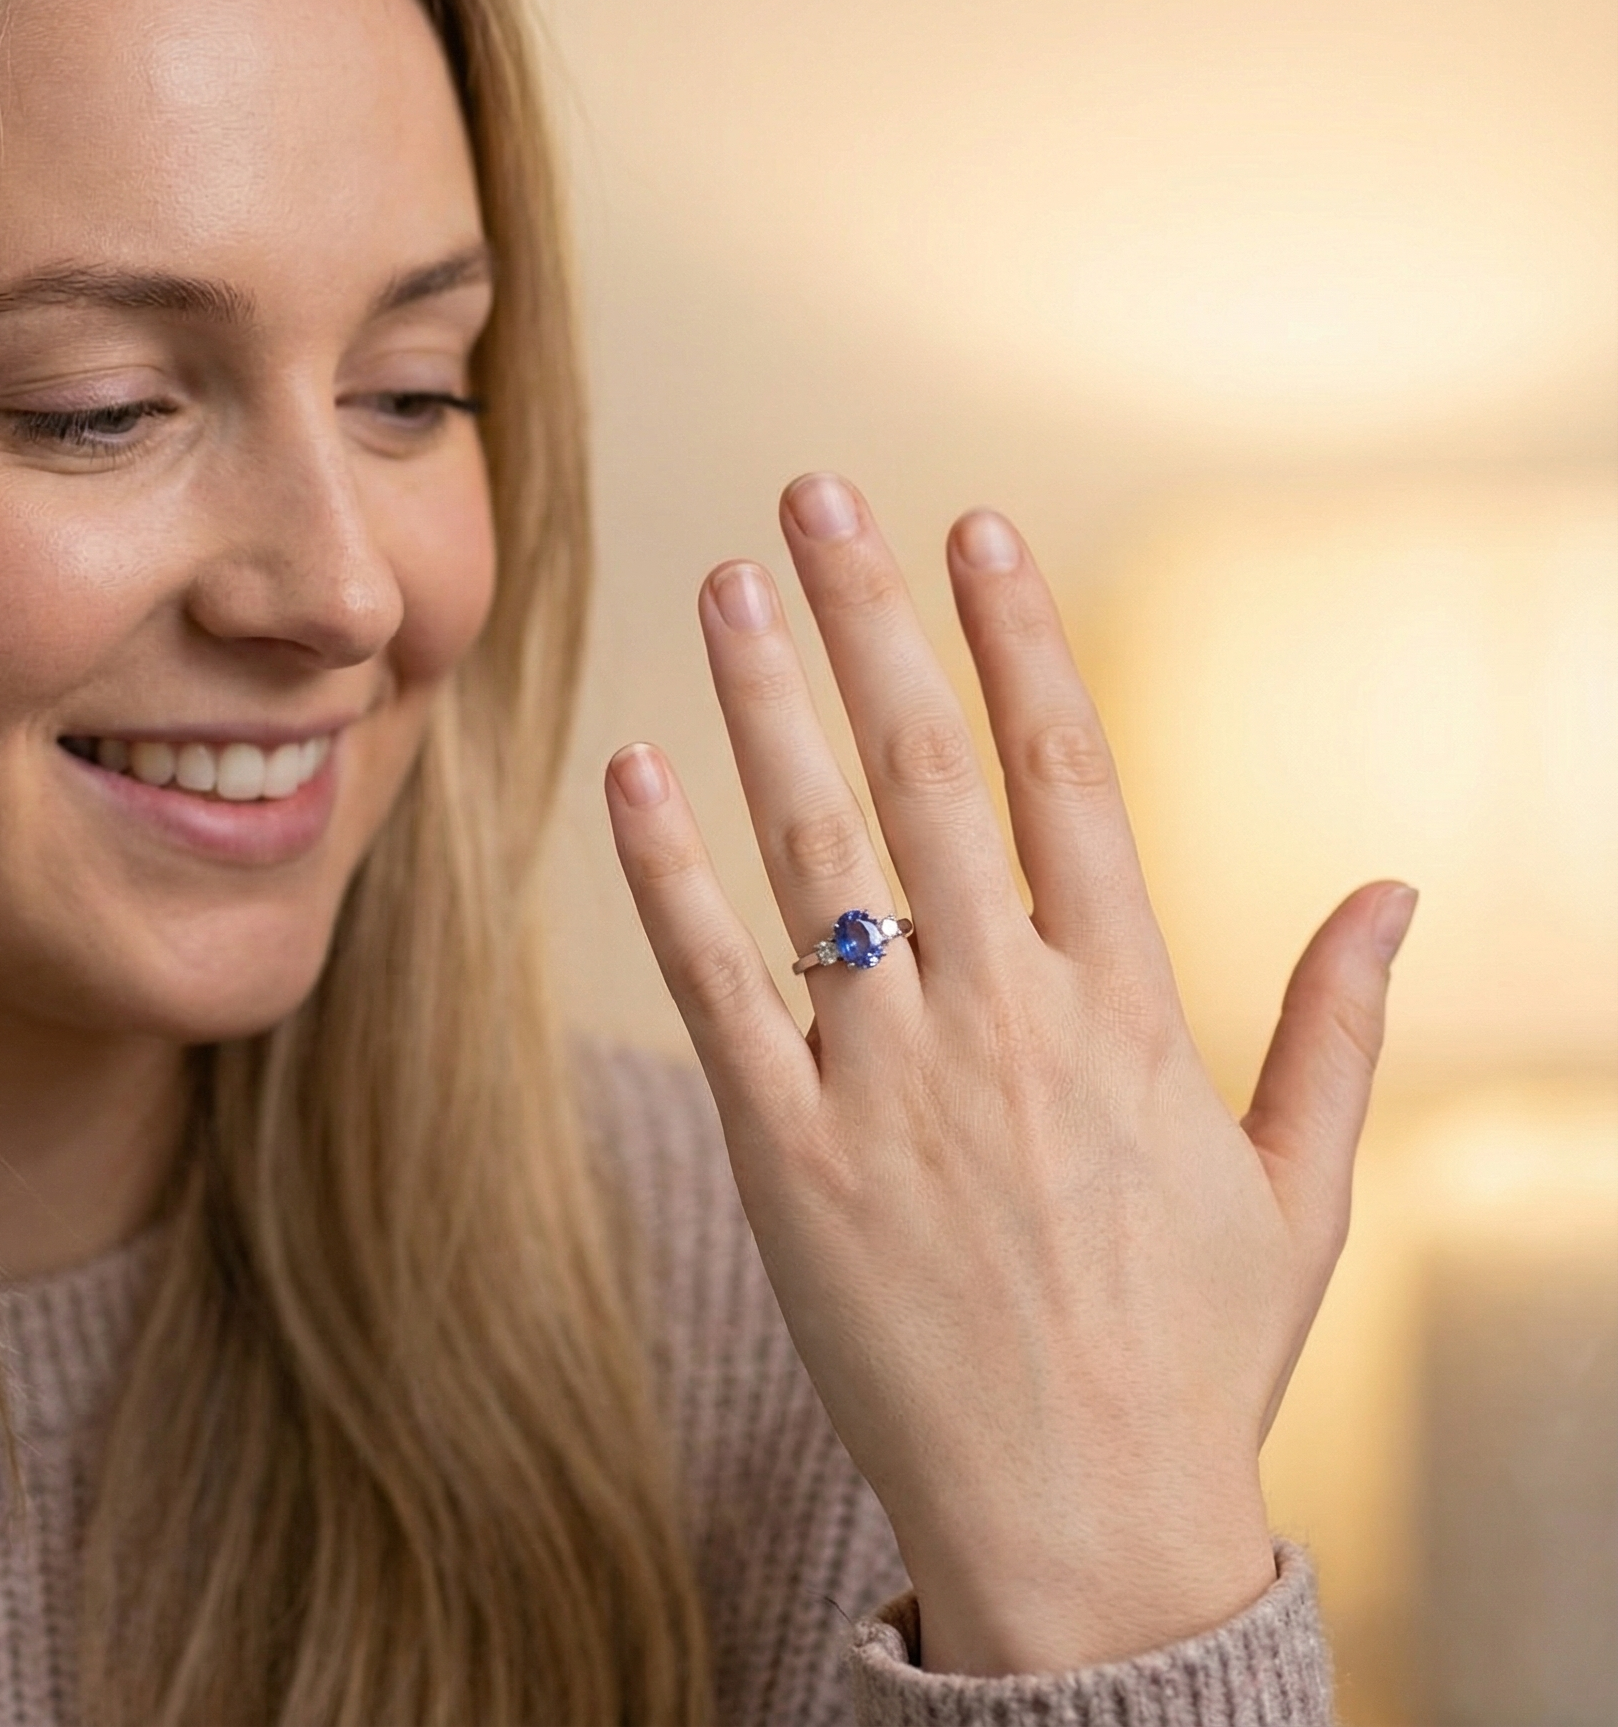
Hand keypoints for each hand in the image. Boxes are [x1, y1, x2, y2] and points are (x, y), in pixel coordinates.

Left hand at [604, 474, 1414, 1675]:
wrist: (1082, 1529)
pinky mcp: (792, 1157)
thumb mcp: (1297, 1192)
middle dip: (871, 619)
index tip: (974, 533)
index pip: (1068, 774)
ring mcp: (893, 1083)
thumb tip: (1392, 887)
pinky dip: (669, 876)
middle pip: (930, 772)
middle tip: (818, 493)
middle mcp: (1009, 1017)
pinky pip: (718, 987)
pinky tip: (629, 772)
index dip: (1016, 639)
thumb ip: (1333, 1027)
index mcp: (1130, 1008)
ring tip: (726, 580)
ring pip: (818, 852)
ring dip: (767, 704)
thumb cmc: (1191, 1360)